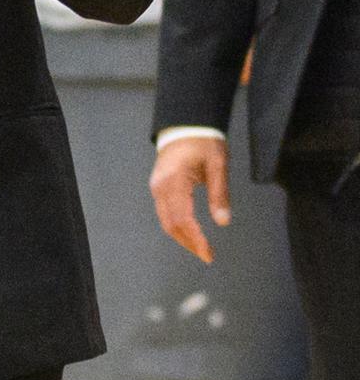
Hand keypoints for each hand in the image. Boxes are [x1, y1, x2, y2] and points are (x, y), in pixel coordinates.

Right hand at [150, 135, 230, 265]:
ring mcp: (157, 187)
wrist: (185, 124)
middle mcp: (160, 187)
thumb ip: (219, 193)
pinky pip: (164, 213)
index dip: (195, 239)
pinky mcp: (158, 187)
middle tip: (207, 255)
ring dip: (182, 237)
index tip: (208, 252)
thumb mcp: (218, 165)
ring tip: (200, 248)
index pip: (183, 219)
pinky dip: (177, 226)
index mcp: (175, 181)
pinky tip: (190, 232)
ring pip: (165, 221)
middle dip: (189, 243)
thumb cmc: (203, 140)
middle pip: (171, 224)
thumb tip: (223, 222)